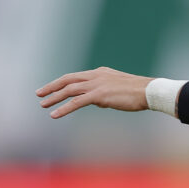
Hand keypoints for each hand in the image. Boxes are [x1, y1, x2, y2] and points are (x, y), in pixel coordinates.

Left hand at [37, 67, 152, 118]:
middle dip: (51, 87)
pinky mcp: (99, 95)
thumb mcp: (116, 89)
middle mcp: (95, 76)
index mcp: (99, 73)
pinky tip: (55, 115)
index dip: (60, 82)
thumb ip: (103, 93)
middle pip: (67, 80)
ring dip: (54, 98)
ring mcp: (96, 85)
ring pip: (69, 90)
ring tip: (43, 105)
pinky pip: (76, 102)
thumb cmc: (137, 93)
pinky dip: (64, 108)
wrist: (150, 92)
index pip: (74, 76)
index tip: (50, 88)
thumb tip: (95, 102)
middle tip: (39, 94)